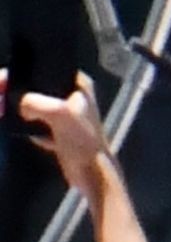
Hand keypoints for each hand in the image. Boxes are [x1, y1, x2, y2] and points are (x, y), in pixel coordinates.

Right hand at [16, 72, 113, 202]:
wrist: (91, 173)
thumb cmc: (81, 140)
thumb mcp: (58, 113)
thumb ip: (36, 102)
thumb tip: (19, 104)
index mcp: (80, 85)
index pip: (51, 68)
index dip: (30, 71)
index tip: (9, 78)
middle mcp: (75, 97)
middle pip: (42, 89)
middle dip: (23, 94)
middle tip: (4, 98)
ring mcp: (68, 116)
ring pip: (39, 108)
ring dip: (24, 111)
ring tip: (6, 111)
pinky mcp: (61, 134)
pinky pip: (38, 126)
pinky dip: (29, 128)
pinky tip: (17, 130)